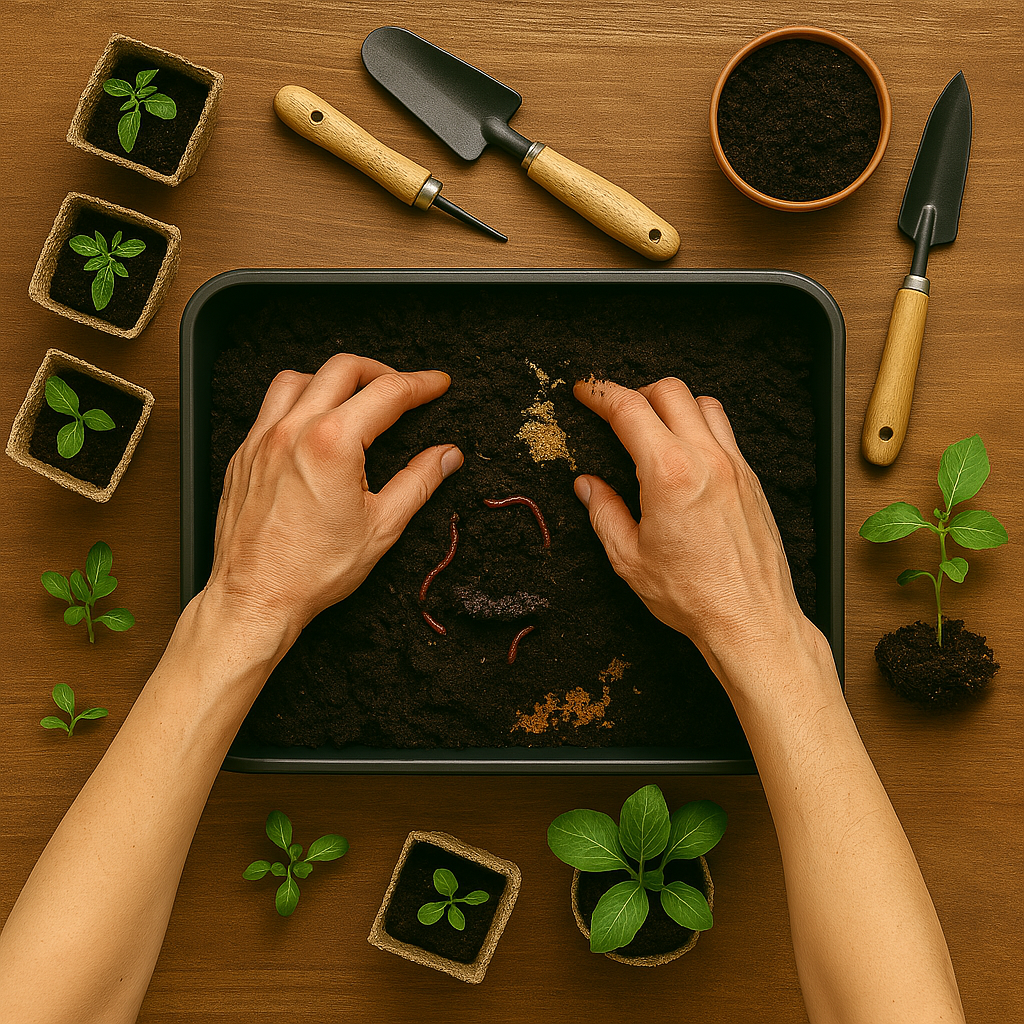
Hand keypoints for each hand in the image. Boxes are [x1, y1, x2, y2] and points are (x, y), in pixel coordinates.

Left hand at [204, 353, 462, 652]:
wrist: (255, 598)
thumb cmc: (311, 571)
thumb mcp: (381, 527)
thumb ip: (419, 482)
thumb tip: (447, 456)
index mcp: (332, 443)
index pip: (388, 393)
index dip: (421, 384)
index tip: (438, 384)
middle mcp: (293, 431)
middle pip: (343, 368)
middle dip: (382, 371)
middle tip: (403, 389)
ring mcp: (262, 439)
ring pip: (300, 378)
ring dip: (333, 379)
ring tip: (355, 398)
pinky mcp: (243, 454)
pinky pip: (270, 406)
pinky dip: (298, 400)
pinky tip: (313, 423)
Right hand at [573, 376, 810, 677]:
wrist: (750, 620)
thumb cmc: (693, 596)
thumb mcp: (629, 558)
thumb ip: (604, 512)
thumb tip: (588, 486)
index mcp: (669, 474)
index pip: (629, 410)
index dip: (600, 393)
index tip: (585, 391)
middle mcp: (707, 460)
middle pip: (670, 391)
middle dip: (636, 391)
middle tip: (615, 410)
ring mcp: (735, 467)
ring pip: (704, 404)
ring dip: (674, 404)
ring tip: (653, 427)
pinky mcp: (751, 481)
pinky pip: (726, 433)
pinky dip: (701, 427)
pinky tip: (686, 453)